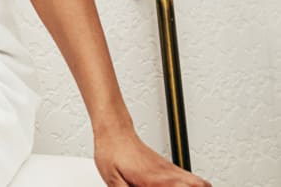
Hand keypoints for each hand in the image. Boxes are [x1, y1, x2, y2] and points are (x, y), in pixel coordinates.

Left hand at [94, 129, 210, 186]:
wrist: (114, 131)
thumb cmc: (112, 151)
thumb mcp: (113, 178)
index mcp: (154, 179)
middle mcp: (167, 172)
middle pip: (199, 184)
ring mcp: (169, 168)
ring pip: (197, 181)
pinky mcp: (167, 166)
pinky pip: (187, 177)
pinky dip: (189, 184)